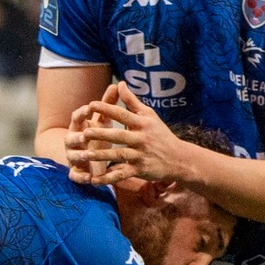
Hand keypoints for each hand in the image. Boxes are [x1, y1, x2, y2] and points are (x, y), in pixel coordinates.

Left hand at [68, 86, 198, 186]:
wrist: (179, 159)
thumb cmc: (161, 134)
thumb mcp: (150, 115)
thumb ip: (132, 101)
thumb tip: (119, 83)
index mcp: (142, 123)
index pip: (122, 114)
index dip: (107, 109)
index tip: (91, 105)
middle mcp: (141, 139)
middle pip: (119, 136)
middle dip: (101, 134)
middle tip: (85, 132)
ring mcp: (140, 155)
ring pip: (119, 155)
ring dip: (102, 156)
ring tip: (85, 155)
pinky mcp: (140, 170)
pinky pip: (122, 174)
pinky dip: (108, 178)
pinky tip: (94, 181)